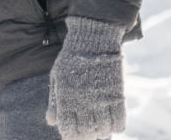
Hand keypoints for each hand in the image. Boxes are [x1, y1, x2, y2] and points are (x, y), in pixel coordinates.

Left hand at [46, 16, 126, 139]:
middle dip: (85, 137)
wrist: (93, 40)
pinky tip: (112, 125)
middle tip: (86, 134)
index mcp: (66, 97)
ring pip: (103, 129)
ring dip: (100, 133)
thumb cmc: (71, 59)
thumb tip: (51, 123)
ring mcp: (101, 99)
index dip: (69, 135)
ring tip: (98, 130)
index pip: (67, 127)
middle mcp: (83, 101)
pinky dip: (116, 127)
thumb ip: (54, 100)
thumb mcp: (57, 77)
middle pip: (86, 132)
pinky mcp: (116, 95)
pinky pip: (119, 120)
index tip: (70, 136)